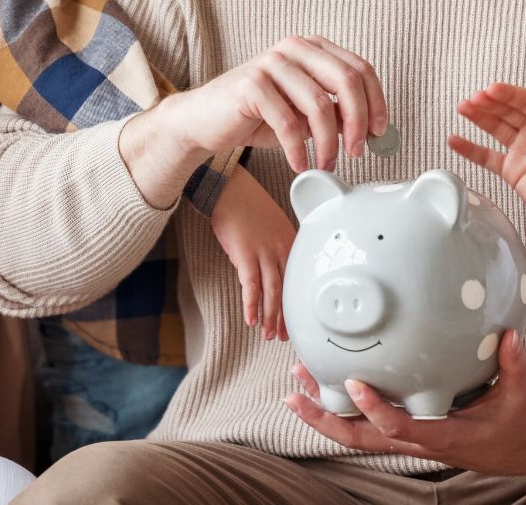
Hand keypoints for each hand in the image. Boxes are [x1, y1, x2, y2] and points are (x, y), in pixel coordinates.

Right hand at [210, 166, 296, 340]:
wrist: (229, 188)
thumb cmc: (247, 205)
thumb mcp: (272, 225)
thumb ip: (276, 247)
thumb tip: (271, 269)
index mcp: (291, 243)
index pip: (295, 281)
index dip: (293, 305)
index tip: (292, 323)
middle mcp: (282, 249)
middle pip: (286, 290)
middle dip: (284, 317)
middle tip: (282, 337)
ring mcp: (264, 252)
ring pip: (272, 292)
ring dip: (270, 317)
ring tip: (268, 335)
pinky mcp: (245, 254)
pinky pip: (251, 285)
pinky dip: (251, 304)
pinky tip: (251, 320)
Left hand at [283, 331, 525, 474]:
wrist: (514, 451)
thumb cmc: (513, 424)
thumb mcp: (519, 396)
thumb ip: (514, 365)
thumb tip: (510, 334)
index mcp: (442, 436)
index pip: (399, 428)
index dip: (374, 409)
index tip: (352, 385)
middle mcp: (416, 441)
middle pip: (359, 438)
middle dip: (324, 418)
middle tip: (295, 392)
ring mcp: (406, 439)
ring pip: (355, 434)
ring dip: (323, 413)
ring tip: (296, 384)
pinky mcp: (403, 432)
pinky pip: (363, 426)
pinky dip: (339, 410)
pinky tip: (322, 387)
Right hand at [447, 84, 525, 239]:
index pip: (524, 100)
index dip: (507, 94)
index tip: (492, 89)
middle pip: (506, 111)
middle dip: (489, 102)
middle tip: (475, 98)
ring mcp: (521, 151)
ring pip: (494, 128)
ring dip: (478, 117)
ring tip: (463, 107)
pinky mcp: (511, 171)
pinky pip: (486, 157)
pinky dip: (470, 149)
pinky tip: (455, 140)